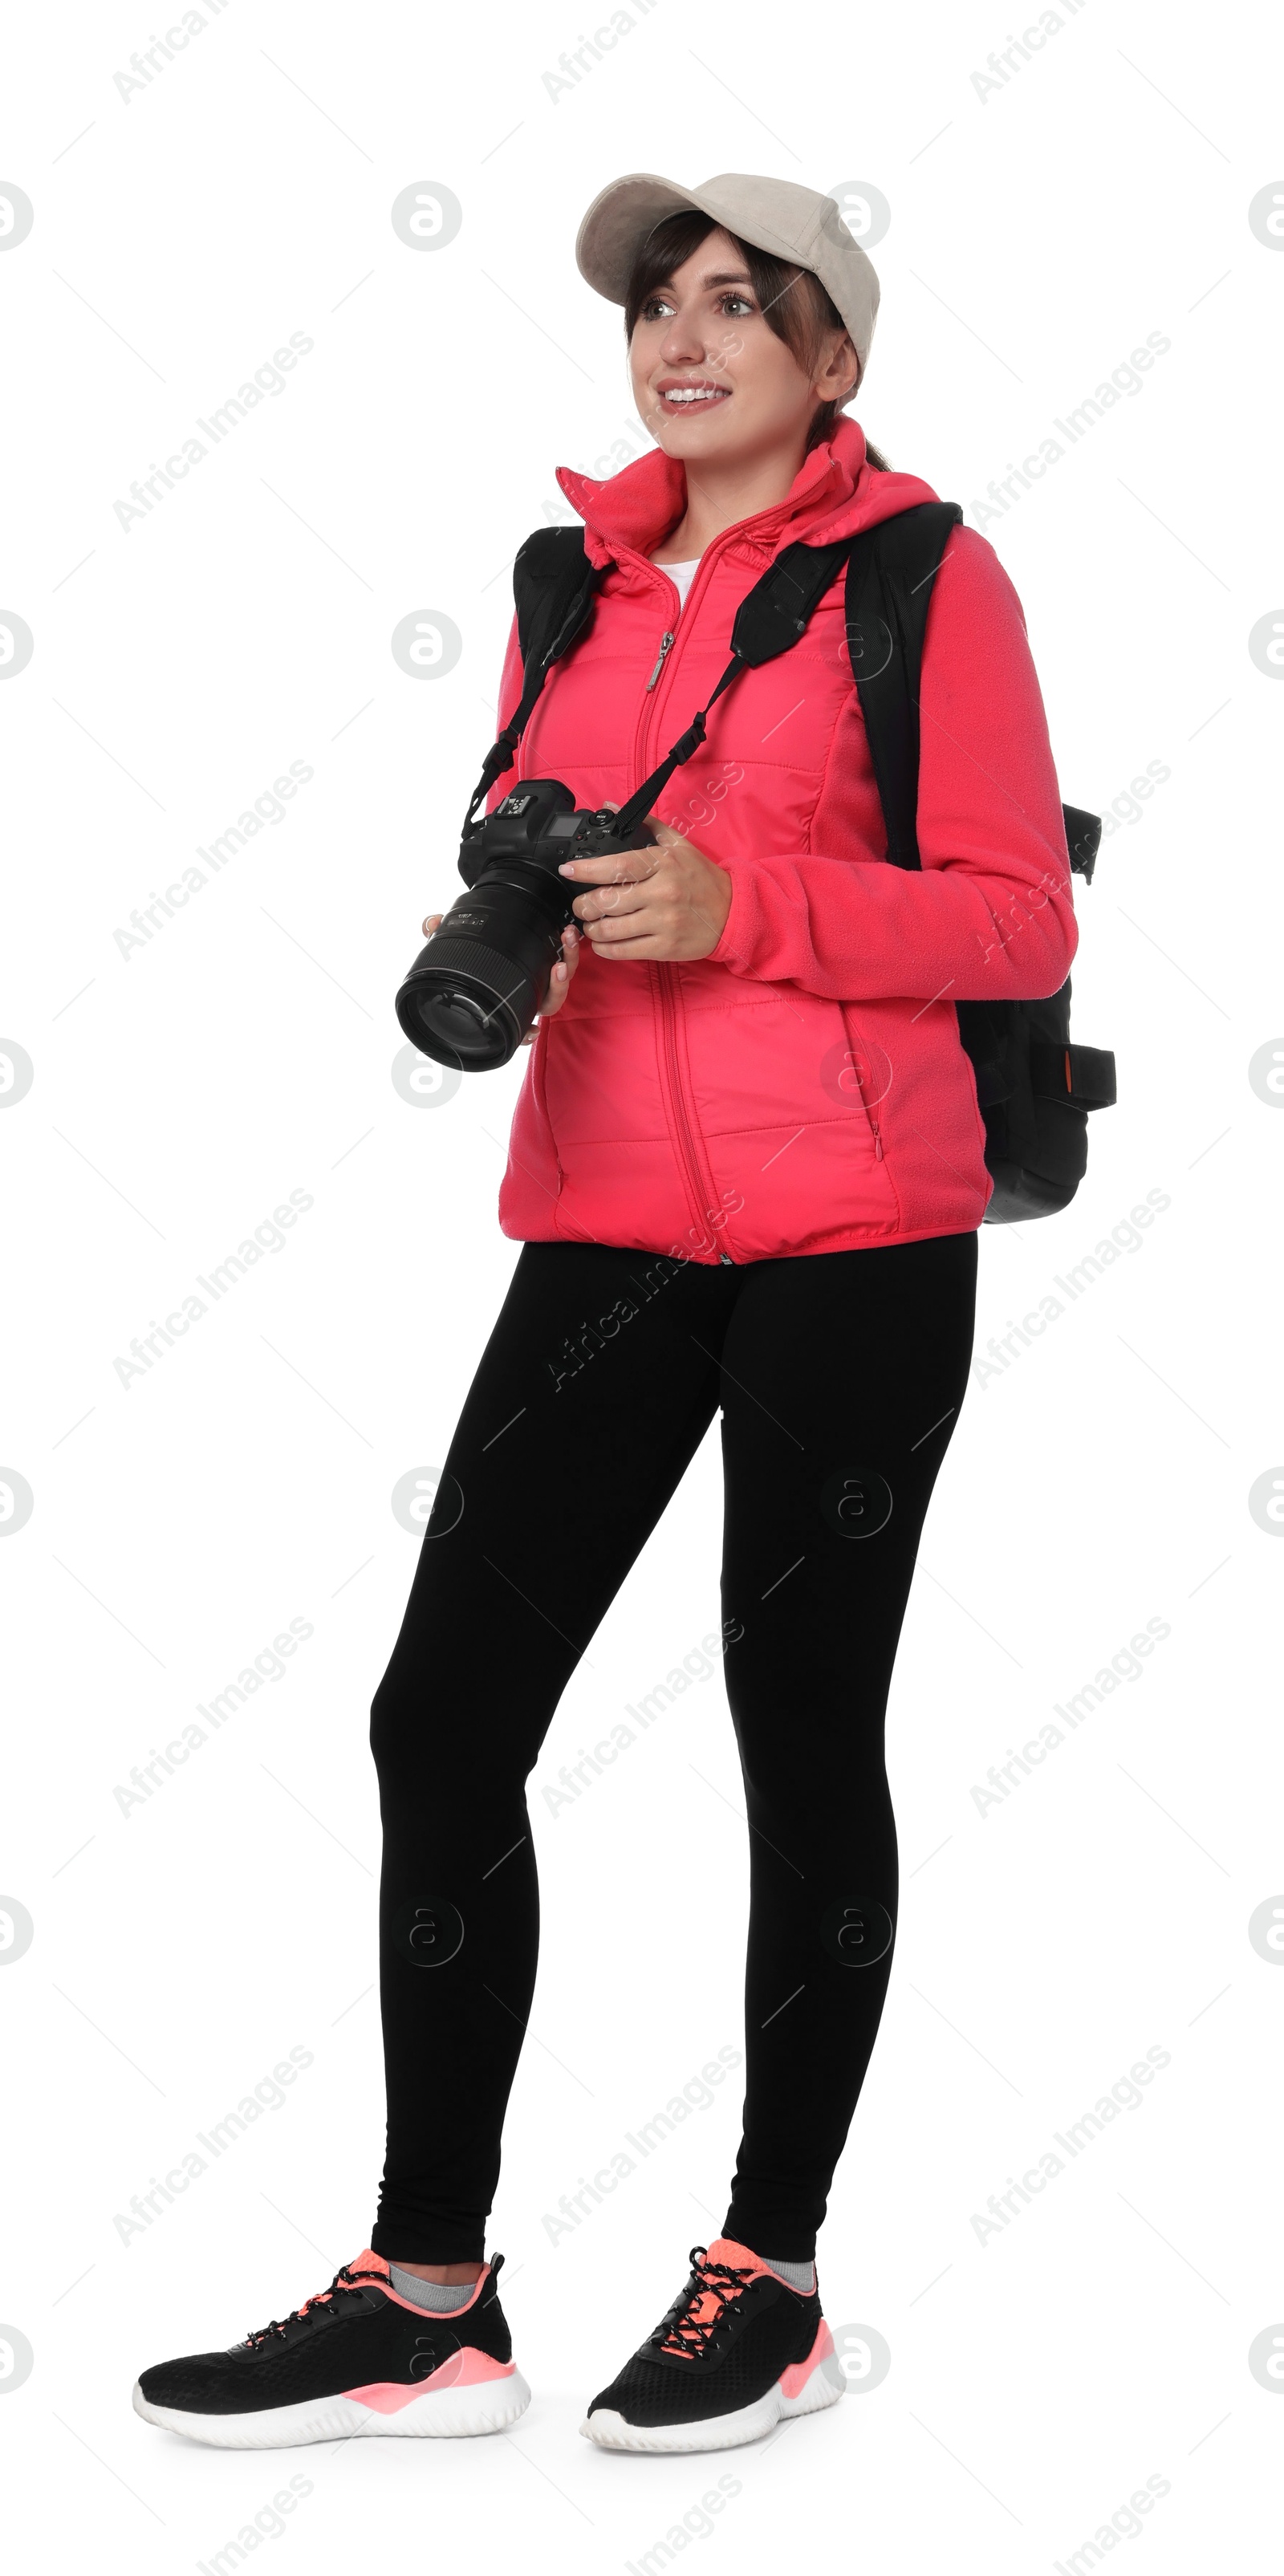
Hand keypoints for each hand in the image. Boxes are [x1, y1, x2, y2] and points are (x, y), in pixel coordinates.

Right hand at [420, 913, 580, 1043]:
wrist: (495, 932)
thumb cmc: (479, 949)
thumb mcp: (457, 945)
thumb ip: (442, 936)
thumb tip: (432, 923)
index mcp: (511, 1000)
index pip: (520, 1023)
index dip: (527, 1033)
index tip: (532, 1031)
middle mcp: (530, 992)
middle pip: (552, 1000)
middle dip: (558, 986)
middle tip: (557, 967)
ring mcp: (546, 976)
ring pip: (565, 975)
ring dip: (569, 958)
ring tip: (566, 938)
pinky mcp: (556, 956)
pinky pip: (569, 957)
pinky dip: (570, 948)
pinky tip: (569, 935)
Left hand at [558, 818, 732, 961]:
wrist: (733, 912)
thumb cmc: (702, 878)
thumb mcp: (679, 845)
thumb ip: (645, 824)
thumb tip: (610, 807)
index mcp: (663, 864)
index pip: (616, 865)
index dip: (586, 869)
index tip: (568, 870)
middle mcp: (662, 892)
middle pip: (606, 900)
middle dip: (583, 905)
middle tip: (581, 904)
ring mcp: (663, 922)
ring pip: (609, 929)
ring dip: (591, 928)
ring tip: (590, 924)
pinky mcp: (665, 947)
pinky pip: (622, 951)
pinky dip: (604, 948)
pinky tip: (602, 941)